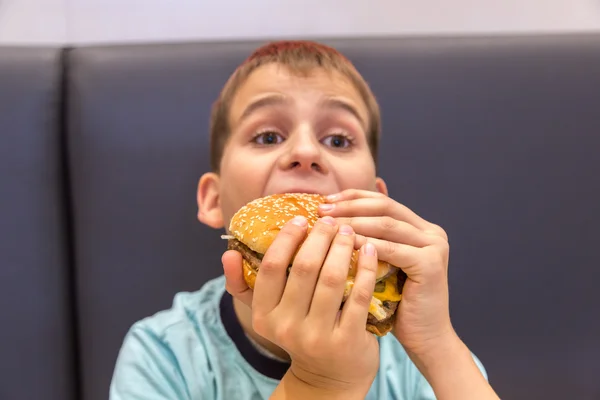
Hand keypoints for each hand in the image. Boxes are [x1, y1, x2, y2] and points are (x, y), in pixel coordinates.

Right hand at [223, 216, 379, 394]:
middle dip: (320, 236)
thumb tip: (228, 252)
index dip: (287, 238)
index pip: (272, 267)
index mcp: (265, 317)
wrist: (330, 376)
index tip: (301, 219)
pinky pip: (359, 295)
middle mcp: (287, 328)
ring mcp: (318, 336)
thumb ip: (242, 284)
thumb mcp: (267, 313)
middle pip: (305, 268)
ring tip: (349, 231)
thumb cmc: (298, 331)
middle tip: (331, 221)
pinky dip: (367, 268)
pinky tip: (370, 250)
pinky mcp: (348, 341)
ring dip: (343, 247)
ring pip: (332, 278)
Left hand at [318, 189, 453, 354]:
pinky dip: (368, 245)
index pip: (382, 200)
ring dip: (354, 222)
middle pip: (384, 206)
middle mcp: (431, 232)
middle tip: (321, 211)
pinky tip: (345, 246)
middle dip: (349, 206)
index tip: (323, 201)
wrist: (424, 339)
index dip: (352, 196)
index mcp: (419, 228)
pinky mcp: (431, 263)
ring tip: (328, 226)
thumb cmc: (395, 305)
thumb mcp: (378, 266)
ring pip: (387, 224)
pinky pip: (393, 249)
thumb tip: (328, 221)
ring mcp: (435, 246)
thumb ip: (365, 242)